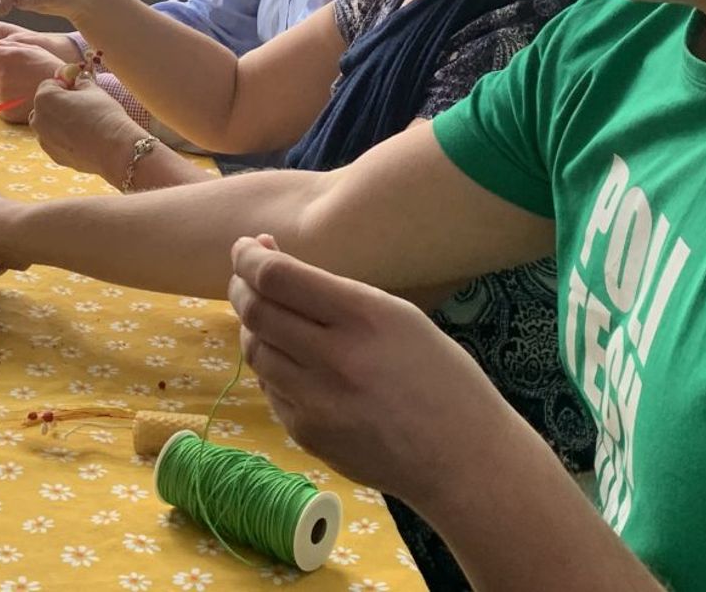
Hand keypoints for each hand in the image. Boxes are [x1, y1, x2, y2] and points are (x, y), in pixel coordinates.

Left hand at [0, 39, 66, 122]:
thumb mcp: (31, 48)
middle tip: (11, 73)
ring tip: (18, 85)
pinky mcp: (6, 111)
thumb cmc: (50, 66)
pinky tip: (21, 97)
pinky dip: (5, 102)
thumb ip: (8, 44)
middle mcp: (1, 75)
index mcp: (6, 56)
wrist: (66, 91)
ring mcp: (3, 95)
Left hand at [30, 76, 141, 182]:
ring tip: (82, 124)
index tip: (79, 89)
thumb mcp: (94, 90)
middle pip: (45, 105)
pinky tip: (82, 139)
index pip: (49, 84)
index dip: (65, 84)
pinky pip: (54, 142)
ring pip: (48, 125)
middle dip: (58, 103)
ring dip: (59, 121)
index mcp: (44, 98)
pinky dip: (63, 138)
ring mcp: (43, 140)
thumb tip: (80, 79)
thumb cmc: (103, 115)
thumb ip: (82, 82)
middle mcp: (38, 119)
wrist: (114, 150)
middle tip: (80, 106)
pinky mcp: (53, 156)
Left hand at [228, 235, 516, 508]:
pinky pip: (269, 388)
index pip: (277, 277)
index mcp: (365, 317)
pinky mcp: (306, 434)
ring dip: (253, 327)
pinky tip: (292, 359)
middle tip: (246, 277)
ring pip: (255, 350)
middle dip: (241, 286)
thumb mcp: (398, 316)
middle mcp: (335, 358)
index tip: (245, 246)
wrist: (464, 460)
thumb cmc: (439, 377)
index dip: (249, 256)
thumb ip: (332, 290)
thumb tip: (267, 255)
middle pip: (256, 311)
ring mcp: (316, 402)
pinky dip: (272, 366)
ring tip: (270, 316)